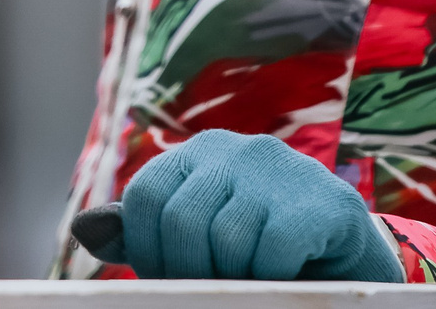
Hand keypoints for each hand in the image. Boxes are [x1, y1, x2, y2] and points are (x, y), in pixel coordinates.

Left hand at [119, 131, 400, 282]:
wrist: (349, 255)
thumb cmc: (262, 245)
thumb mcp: (199, 236)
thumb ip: (146, 234)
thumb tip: (86, 229)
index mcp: (198, 153)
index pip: (145, 197)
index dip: (149, 251)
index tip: (170, 279)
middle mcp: (234, 149)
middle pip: (180, 220)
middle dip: (188, 271)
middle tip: (212, 288)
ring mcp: (279, 168)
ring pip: (224, 239)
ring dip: (235, 277)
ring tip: (253, 278)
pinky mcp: (321, 200)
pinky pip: (270, 252)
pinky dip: (269, 278)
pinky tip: (283, 274)